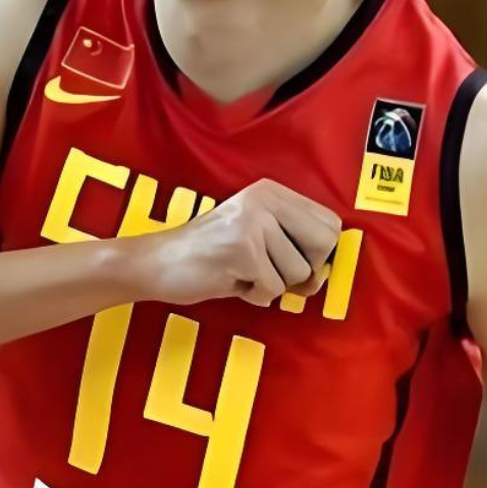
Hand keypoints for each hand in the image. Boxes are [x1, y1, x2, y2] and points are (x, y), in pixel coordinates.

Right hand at [132, 178, 342, 307]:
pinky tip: (231, 280)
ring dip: (272, 285)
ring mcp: (253, 222)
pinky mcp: (242, 249)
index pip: (329, 222)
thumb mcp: (257, 236)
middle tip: (274, 276)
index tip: (296, 264)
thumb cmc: (212, 257)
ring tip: (242, 273)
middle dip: (305, 272)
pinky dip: (254, 296)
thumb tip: (328, 272)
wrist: (157, 262)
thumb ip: (293, 245)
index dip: (320, 253)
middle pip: (324, 244)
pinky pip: (272, 289)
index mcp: (271, 191)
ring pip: (298, 273)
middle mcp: (264, 200)